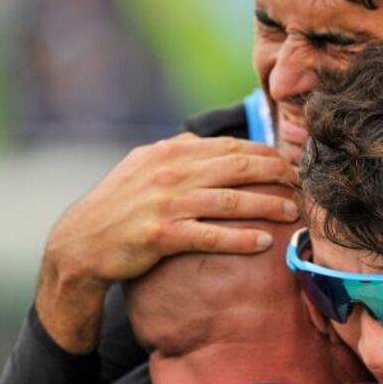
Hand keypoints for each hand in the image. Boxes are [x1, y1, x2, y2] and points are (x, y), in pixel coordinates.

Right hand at [36, 134, 298, 352]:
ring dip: (267, 205)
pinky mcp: (161, 235)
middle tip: (301, 184)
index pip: (228, 147)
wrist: (81, 243)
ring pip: (230, 201)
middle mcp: (170, 173)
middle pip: (237, 168)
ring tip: (293, 212)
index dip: (264, 154)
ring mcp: (165, 203)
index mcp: (169, 153)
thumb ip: (172, 151)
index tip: (290, 163)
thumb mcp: (141, 167)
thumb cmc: (117, 206)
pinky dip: (241, 238)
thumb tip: (199, 140)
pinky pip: (211, 235)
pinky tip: (265, 241)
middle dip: (275, 174)